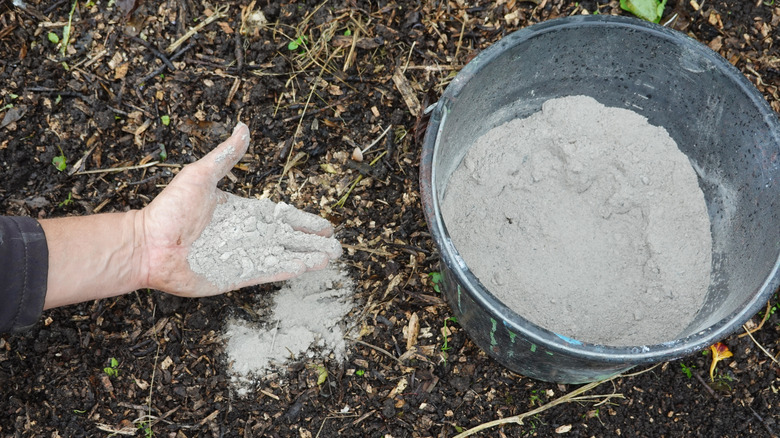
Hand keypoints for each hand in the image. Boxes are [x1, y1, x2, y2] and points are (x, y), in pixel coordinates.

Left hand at [138, 122, 340, 296]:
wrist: (148, 244)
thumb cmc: (169, 210)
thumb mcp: (200, 175)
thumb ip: (226, 156)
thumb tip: (243, 127)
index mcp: (243, 213)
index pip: (282, 217)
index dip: (303, 221)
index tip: (325, 224)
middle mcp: (247, 236)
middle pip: (289, 239)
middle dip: (313, 242)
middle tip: (337, 245)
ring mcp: (243, 257)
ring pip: (284, 256)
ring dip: (308, 256)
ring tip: (331, 258)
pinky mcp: (236, 276)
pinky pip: (269, 272)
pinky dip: (289, 269)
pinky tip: (307, 267)